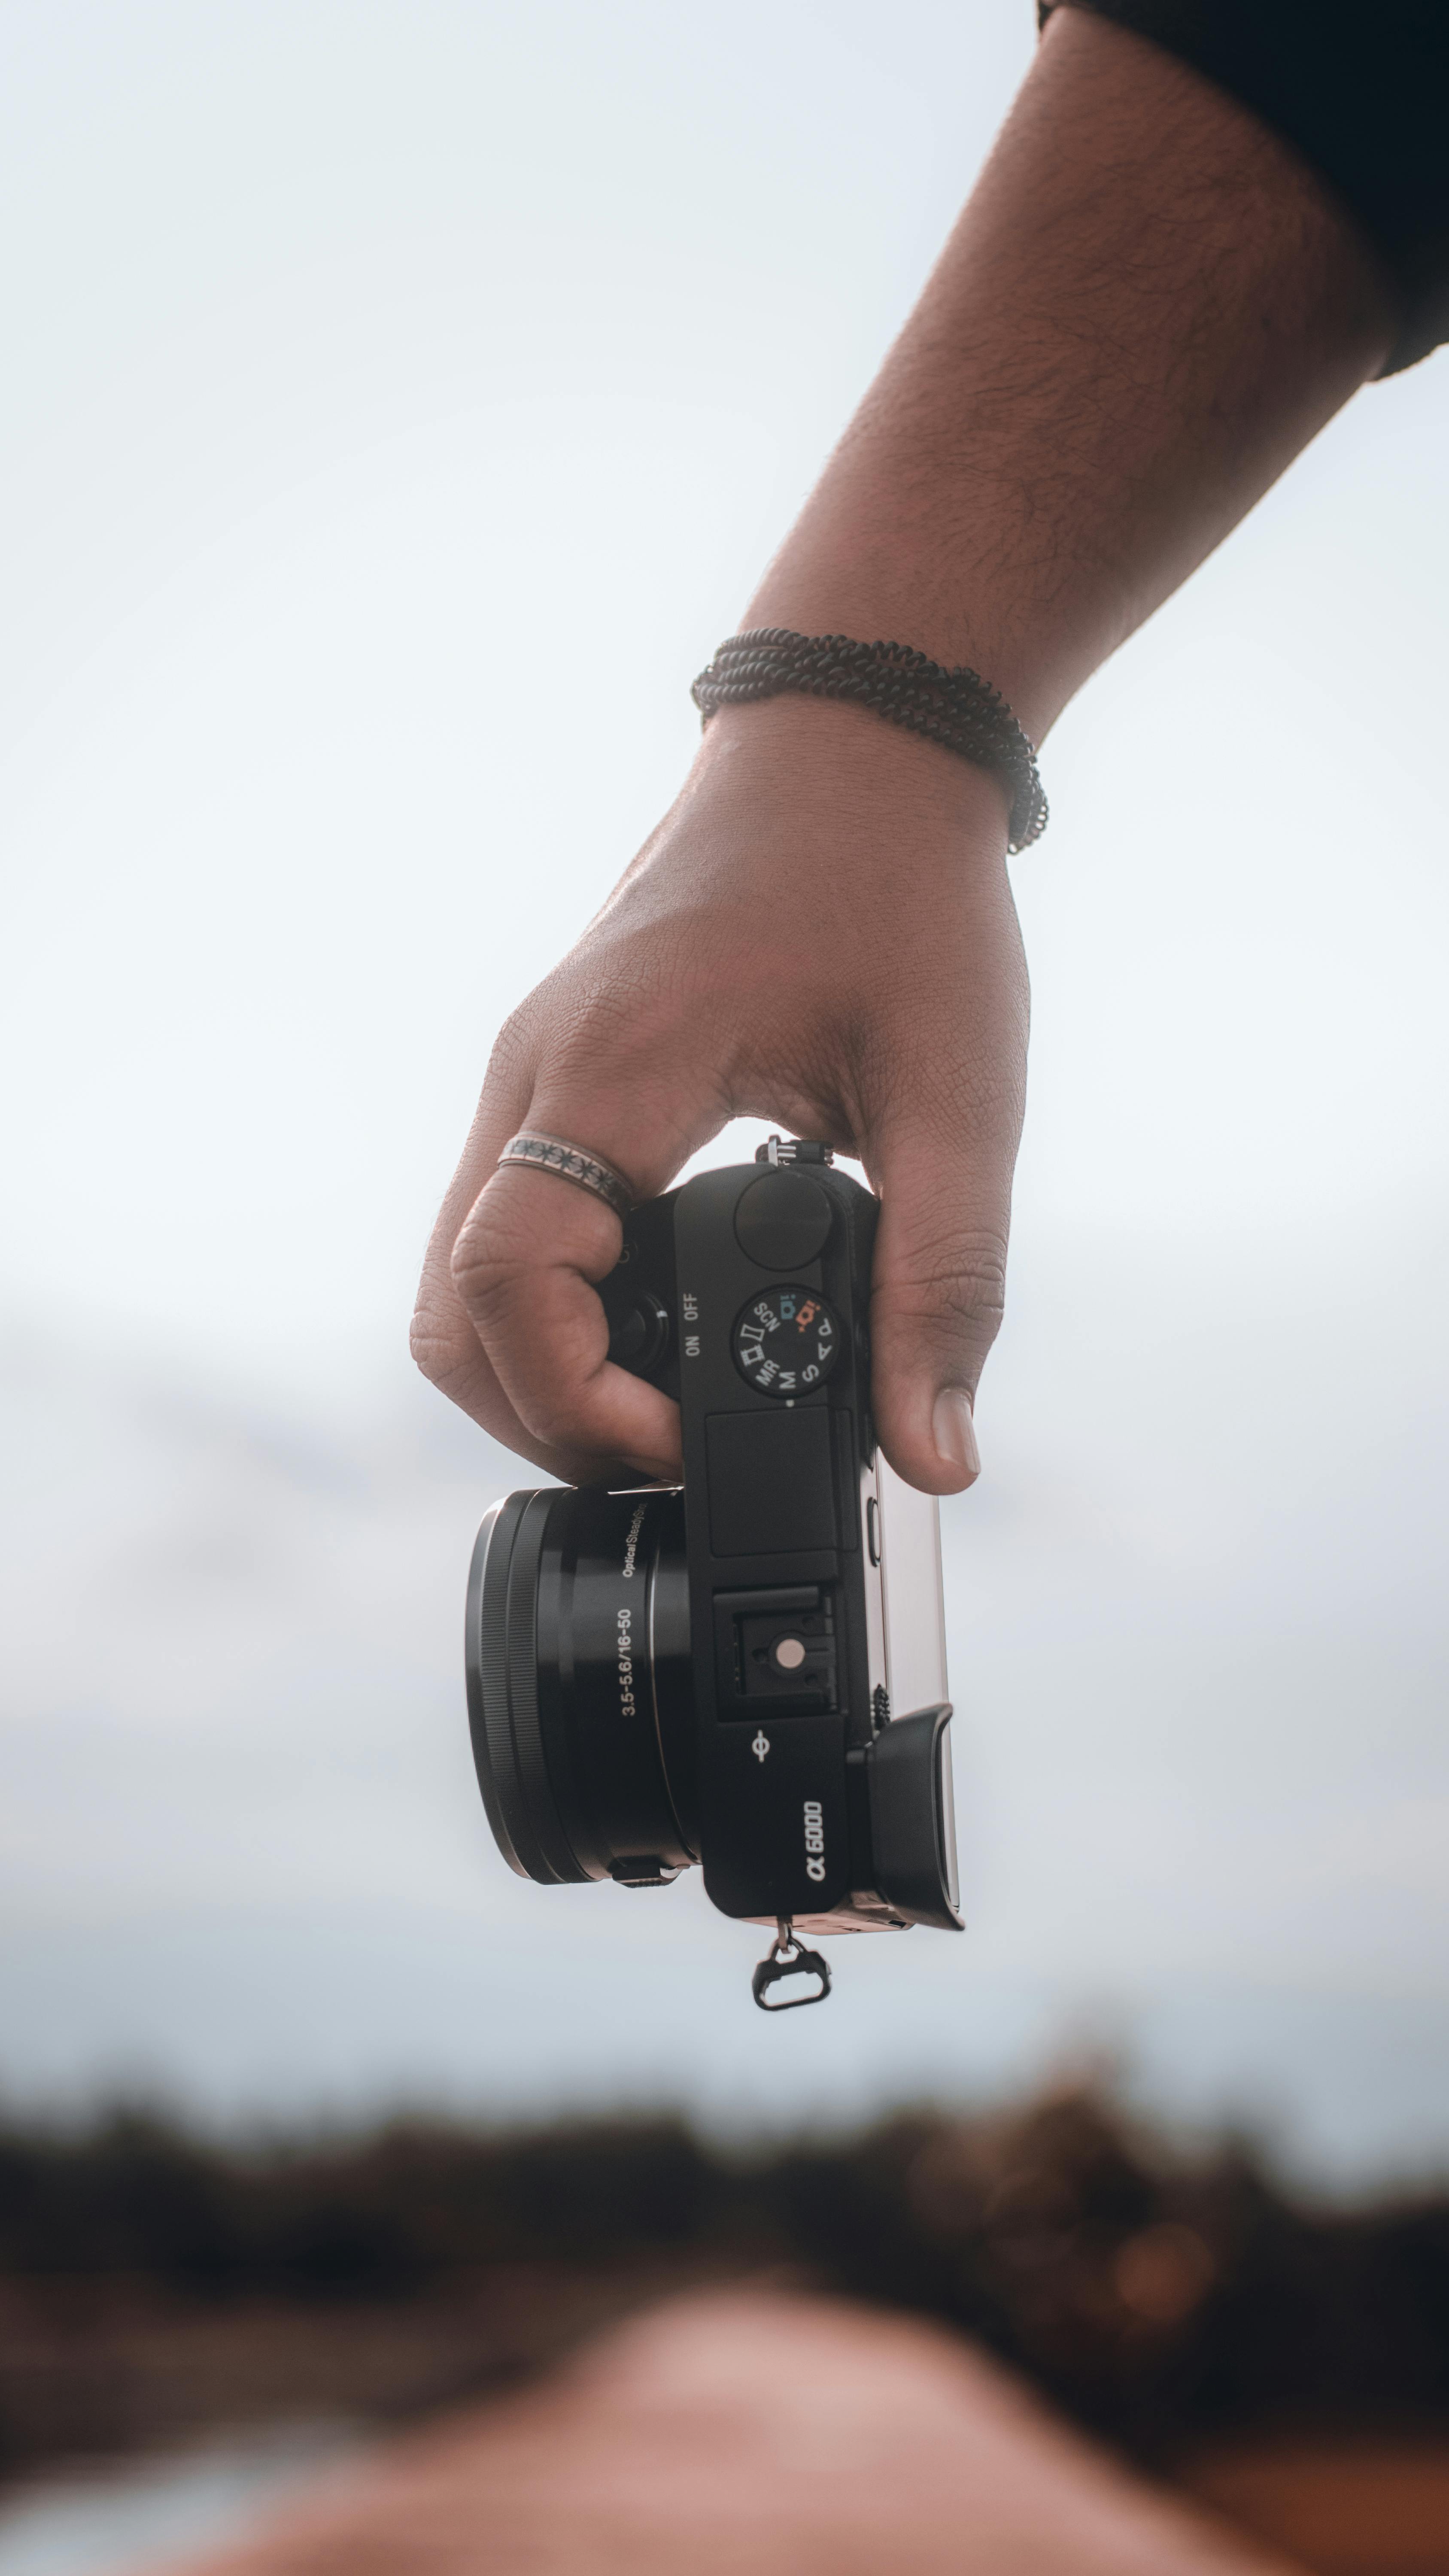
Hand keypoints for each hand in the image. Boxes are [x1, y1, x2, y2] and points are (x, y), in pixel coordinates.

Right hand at [411, 695, 1028, 1495]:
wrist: (858, 748)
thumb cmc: (905, 895)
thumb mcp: (957, 1093)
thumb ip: (944, 1279)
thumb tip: (935, 1455)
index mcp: (616, 1065)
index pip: (509, 1279)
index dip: (576, 1399)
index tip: (688, 1443)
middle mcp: (538, 1072)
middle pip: (452, 1309)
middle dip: (544, 1418)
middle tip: (677, 1455)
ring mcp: (531, 1074)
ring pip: (463, 1278)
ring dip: (543, 1372)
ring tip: (673, 1413)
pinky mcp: (554, 1080)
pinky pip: (505, 1227)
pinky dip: (559, 1311)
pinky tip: (662, 1333)